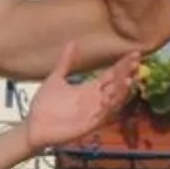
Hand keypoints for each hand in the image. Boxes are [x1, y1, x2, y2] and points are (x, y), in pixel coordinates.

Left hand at [18, 43, 141, 151]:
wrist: (32, 126)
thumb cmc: (45, 105)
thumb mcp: (56, 79)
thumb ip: (66, 62)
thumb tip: (73, 42)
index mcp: (90, 89)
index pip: (112, 74)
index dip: (123, 64)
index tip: (135, 52)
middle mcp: (96, 100)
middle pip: (116, 85)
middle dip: (127, 74)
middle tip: (137, 61)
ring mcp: (93, 113)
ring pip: (113, 101)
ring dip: (122, 91)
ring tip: (130, 78)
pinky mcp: (88, 125)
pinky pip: (102, 116)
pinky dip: (108, 107)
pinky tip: (112, 97)